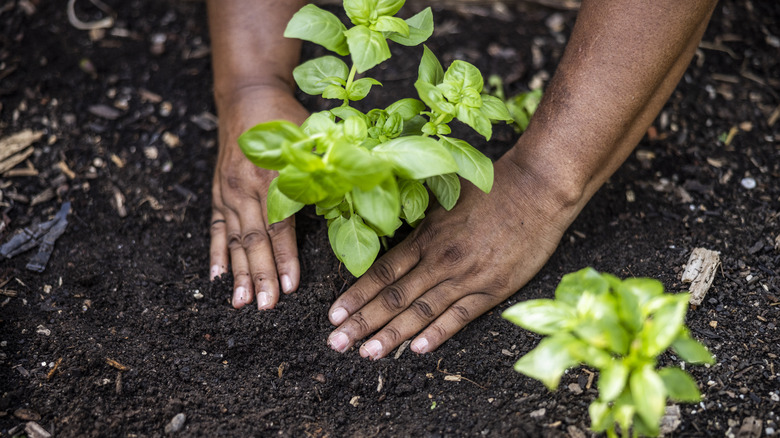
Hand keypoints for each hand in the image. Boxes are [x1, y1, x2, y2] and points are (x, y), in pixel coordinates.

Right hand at [210, 86, 308, 308]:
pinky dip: (215, 253)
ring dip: (238, 272)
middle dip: (260, 276)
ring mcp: (228, 190)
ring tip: (241, 302)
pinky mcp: (218, 192)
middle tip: (265, 307)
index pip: (280, 226)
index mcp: (273, 175)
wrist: (247, 95)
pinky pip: (216, 228)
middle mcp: (245, 186)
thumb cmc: (287, 118)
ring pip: (234, 239)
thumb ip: (326, 172)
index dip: (285, 257)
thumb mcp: (312, 138)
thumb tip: (350, 203)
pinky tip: (215, 278)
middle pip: (253, 239)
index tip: (291, 287)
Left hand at [325, 154, 584, 358]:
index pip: (381, 273)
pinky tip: (417, 349)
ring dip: (392, 335)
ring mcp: (466, 277)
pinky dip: (438, 333)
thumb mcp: (444, 198)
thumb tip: (388, 226)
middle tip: (337, 343)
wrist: (536, 190)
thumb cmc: (490, 189)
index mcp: (425, 237)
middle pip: (393, 297)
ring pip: (421, 312)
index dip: (356, 296)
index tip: (333, 315)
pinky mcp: (492, 289)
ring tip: (367, 353)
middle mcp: (440, 260)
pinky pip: (460, 317)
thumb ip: (417, 220)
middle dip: (362, 323)